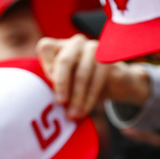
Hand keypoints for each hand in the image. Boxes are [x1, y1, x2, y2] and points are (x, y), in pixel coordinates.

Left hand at [36, 33, 150, 118]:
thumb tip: (44, 105)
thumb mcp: (66, 85)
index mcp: (60, 46)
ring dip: (77, 98)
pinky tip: (85, 110)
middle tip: (60, 103)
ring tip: (74, 115)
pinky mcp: (108, 59)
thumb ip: (55, 87)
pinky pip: (97, 79)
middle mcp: (75, 44)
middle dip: (62, 85)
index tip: (48, 86)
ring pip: (81, 74)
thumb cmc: (83, 85)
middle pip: (64, 61)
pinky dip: (90, 97)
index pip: (46, 47)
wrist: (115, 83)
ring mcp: (93, 49)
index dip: (46, 66)